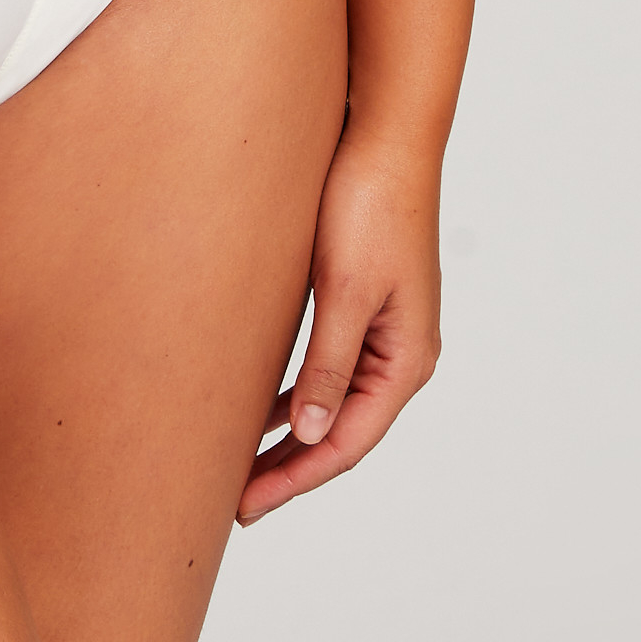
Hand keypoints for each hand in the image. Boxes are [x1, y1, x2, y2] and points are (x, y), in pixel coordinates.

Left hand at [238, 129, 442, 524]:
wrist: (384, 136)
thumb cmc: (368, 205)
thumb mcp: (343, 290)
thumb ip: (327, 364)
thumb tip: (308, 434)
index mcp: (405, 359)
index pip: (345, 441)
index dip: (296, 478)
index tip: (248, 505)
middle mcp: (400, 352)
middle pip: (339, 429)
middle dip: (289, 467)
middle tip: (235, 501)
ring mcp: (383, 328)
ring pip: (330, 400)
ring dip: (288, 433)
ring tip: (239, 464)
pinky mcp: (360, 301)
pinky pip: (325, 365)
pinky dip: (293, 392)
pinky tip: (258, 404)